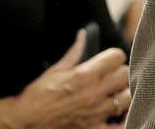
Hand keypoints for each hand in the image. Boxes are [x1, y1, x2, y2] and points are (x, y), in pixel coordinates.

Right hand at [0, 29, 129, 127]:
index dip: (114, 56)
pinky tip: (119, 114)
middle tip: (112, 76)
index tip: (110, 60)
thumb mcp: (56, 69)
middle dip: (120, 72)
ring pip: (128, 98)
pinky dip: (122, 120)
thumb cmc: (39, 94)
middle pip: (125, 75)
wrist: (27, 120)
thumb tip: (83, 34)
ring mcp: (97, 112)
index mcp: (85, 74)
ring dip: (123, 94)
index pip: (117, 56)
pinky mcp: (95, 128)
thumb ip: (75, 51)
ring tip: (115, 94)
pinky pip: (119, 126)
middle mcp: (94, 92)